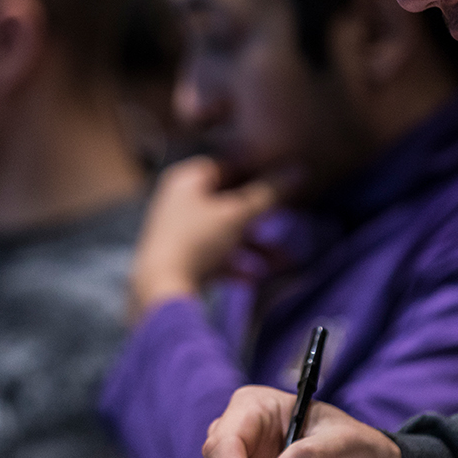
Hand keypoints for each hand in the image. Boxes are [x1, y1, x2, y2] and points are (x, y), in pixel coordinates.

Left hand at [130, 157, 279, 318]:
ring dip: (255, 247)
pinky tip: (256, 278)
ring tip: (283, 260)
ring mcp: (179, 233)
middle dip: (262, 218)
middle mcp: (180, 202)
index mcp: (186, 180)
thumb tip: (298, 171)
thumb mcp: (237, 214)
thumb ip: (269, 193)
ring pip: (225, 233)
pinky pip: (216, 257)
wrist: (160, 290)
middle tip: (288, 220)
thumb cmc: (195, 241)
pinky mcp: (181, 260)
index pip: (227, 166)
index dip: (256, 173)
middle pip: (229, 203)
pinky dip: (237, 265)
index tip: (282, 183)